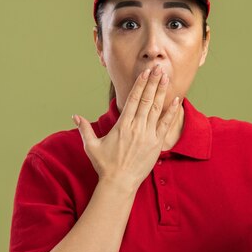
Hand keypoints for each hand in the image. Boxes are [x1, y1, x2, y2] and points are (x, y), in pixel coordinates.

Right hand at [72, 64, 181, 191]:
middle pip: (146, 100)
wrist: (119, 183)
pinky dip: (171, 112)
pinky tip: (176, 100)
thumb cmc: (105, 165)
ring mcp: (148, 135)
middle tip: (158, 68)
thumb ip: (84, 129)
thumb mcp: (91, 146)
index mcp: (122, 125)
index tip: (145, 72)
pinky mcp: (156, 144)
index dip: (140, 84)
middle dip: (153, 82)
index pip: (133, 99)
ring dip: (161, 92)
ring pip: (156, 109)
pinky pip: (166, 124)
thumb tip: (74, 116)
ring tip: (166, 77)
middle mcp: (136, 127)